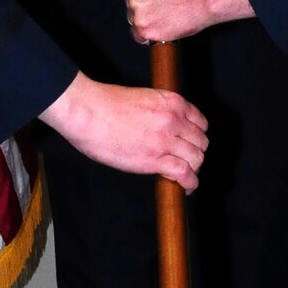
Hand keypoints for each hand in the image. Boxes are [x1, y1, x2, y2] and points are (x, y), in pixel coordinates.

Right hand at [40, 73, 207, 189]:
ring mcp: (166, 139)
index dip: (196, 136)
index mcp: (172, 102)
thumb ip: (158, 111)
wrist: (87, 111)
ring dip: (193, 169)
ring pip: (196, 158)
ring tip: (186, 177)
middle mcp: (174, 119)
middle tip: (186, 162)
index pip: (200, 122)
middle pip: (200, 142)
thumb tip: (159, 128)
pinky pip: (184, 173)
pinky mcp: (155, 159)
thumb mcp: (143, 98)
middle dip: (195, 153)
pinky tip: (187, 188)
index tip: (190, 144)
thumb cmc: (104, 104)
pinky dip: (190, 183)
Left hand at [122, 0, 252, 43]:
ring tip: (165, 17)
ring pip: (134, 18)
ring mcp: (136, 9)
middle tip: (160, 7)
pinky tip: (161, 29)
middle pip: (130, 1)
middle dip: (144, 5)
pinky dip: (149, 35)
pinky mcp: (142, 28)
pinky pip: (139, 35)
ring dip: (147, 19)